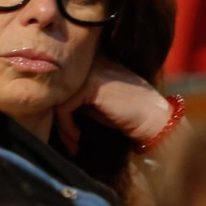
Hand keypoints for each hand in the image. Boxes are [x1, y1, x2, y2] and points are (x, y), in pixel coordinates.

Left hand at [55, 58, 170, 154]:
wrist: (153, 119)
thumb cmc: (127, 114)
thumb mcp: (96, 103)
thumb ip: (77, 98)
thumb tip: (52, 106)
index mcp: (92, 62)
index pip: (63, 82)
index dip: (60, 108)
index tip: (69, 132)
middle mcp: (90, 62)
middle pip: (57, 89)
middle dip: (58, 119)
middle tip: (68, 141)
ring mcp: (90, 71)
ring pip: (58, 98)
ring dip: (62, 126)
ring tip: (72, 143)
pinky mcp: (90, 85)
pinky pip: (64, 106)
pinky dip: (66, 126)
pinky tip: (77, 138)